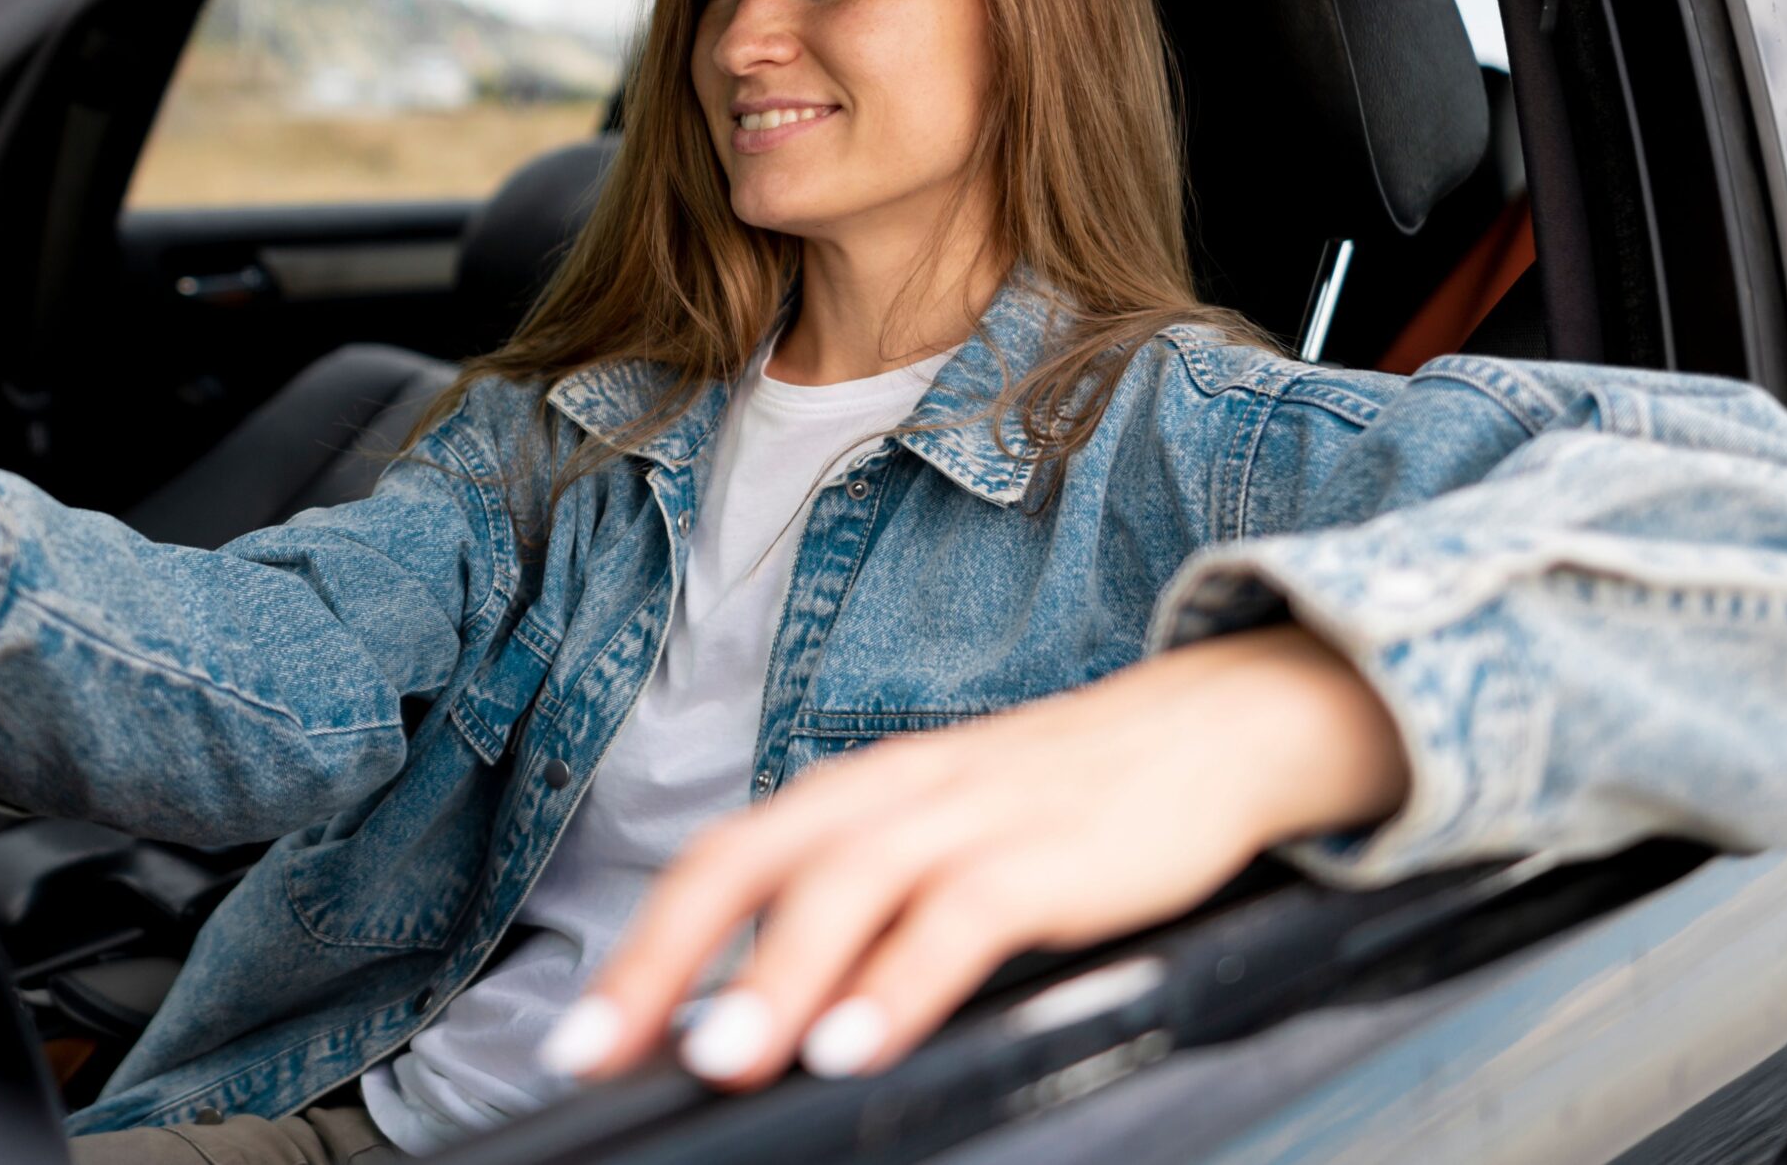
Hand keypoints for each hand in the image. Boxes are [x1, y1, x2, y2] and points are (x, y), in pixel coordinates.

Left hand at [541, 626, 1409, 1088]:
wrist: (1207, 728)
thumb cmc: (1057, 806)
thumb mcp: (941, 848)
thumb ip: (858, 920)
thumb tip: (761, 1021)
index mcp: (852, 795)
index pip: (718, 864)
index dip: (642, 948)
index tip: (579, 1040)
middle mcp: (891, 792)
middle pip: (749, 863)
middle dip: (663, 959)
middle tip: (598, 1049)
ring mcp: (971, 813)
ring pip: (847, 884)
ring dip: (776, 975)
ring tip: (721, 1058)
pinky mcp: (1051, 850)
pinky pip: (962, 914)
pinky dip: (904, 981)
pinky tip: (861, 1043)